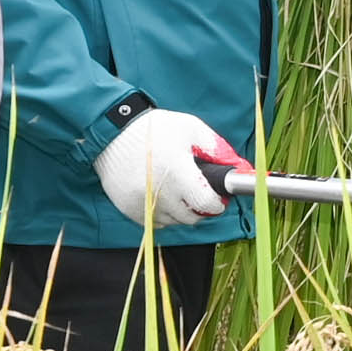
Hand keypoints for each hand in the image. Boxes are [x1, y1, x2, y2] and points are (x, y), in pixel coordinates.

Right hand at [95, 107, 239, 226]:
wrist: (113, 132)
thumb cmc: (155, 128)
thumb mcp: (191, 129)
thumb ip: (217, 149)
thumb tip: (239, 167)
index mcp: (178, 173)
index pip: (206, 204)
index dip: (218, 203)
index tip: (219, 197)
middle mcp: (159, 193)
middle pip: (191, 217)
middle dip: (201, 208)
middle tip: (201, 192)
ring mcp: (142, 203)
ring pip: (174, 222)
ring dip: (182, 211)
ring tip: (179, 190)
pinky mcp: (129, 208)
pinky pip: (155, 222)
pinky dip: (163, 214)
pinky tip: (163, 195)